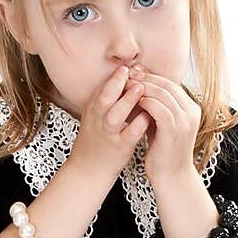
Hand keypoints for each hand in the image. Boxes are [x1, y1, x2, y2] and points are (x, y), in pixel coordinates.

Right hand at [70, 64, 151, 182]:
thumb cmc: (97, 140)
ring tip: (140, 88)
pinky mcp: (120, 148)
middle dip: (116, 84)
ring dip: (127, 101)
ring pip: (115, 115)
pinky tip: (149, 115)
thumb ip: (108, 98)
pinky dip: (139, 123)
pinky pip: (130, 133)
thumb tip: (127, 75)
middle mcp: (98, 121)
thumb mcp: (95, 117)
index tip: (126, 67)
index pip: (101, 90)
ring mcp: (109, 134)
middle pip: (104, 98)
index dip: (113, 77)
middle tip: (129, 71)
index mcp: (93, 111)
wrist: (88, 171)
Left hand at [129, 68, 200, 184]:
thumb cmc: (163, 152)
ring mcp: (185, 121)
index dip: (152, 77)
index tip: (135, 74)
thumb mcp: (162, 124)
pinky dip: (147, 102)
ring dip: (144, 88)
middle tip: (129, 75)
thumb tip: (140, 87)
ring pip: (164, 94)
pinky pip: (160, 109)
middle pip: (168, 86)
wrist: (171, 177)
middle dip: (147, 78)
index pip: (171, 85)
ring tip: (129, 85)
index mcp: (191, 109)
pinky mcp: (174, 131)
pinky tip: (136, 101)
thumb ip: (156, 107)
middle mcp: (191, 113)